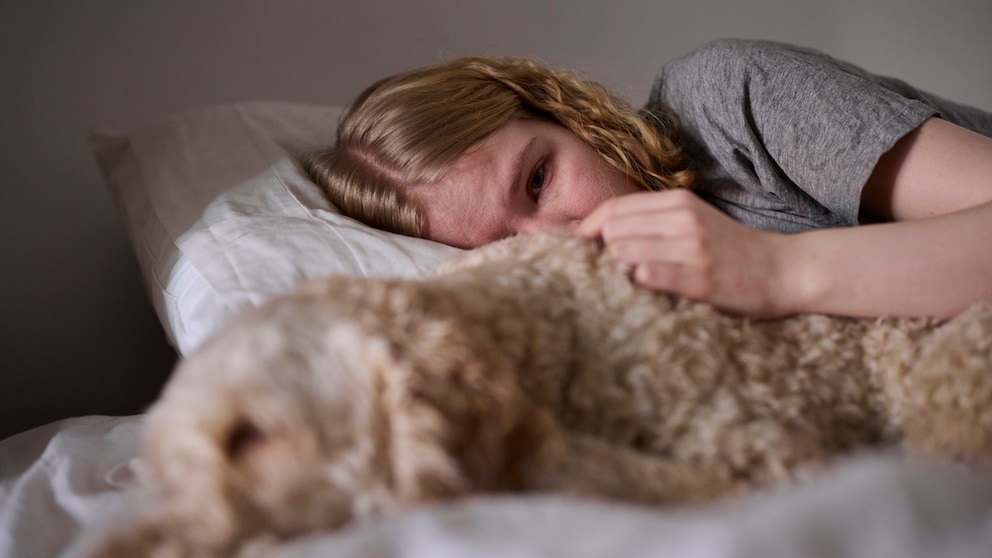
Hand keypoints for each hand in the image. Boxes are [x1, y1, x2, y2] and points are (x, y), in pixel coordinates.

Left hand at [577, 190, 792, 317]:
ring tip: (618, 286)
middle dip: (597, 254)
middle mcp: (683, 219)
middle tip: (595, 274)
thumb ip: (651, 223)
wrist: (784, 270)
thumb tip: (597, 234)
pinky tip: (638, 294)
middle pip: (612, 230)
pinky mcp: (700, 278)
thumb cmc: (730, 250)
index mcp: (678, 202)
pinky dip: (635, 285)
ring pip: (624, 252)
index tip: (570, 249)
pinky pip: (648, 276)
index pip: (612, 210)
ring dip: (614, 272)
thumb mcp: (691, 222)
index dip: (584, 230)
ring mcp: (692, 247)